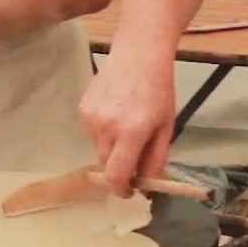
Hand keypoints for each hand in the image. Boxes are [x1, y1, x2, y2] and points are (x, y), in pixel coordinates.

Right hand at [78, 54, 175, 196]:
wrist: (138, 55)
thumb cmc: (158, 90)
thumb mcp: (166, 127)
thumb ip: (156, 159)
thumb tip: (147, 185)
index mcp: (132, 132)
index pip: (116, 174)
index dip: (121, 189)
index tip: (129, 191)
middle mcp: (107, 126)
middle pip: (106, 164)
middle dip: (119, 167)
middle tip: (134, 157)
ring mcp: (91, 117)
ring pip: (98, 149)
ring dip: (111, 149)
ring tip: (126, 127)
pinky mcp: (82, 109)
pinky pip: (91, 133)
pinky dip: (103, 133)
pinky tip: (115, 115)